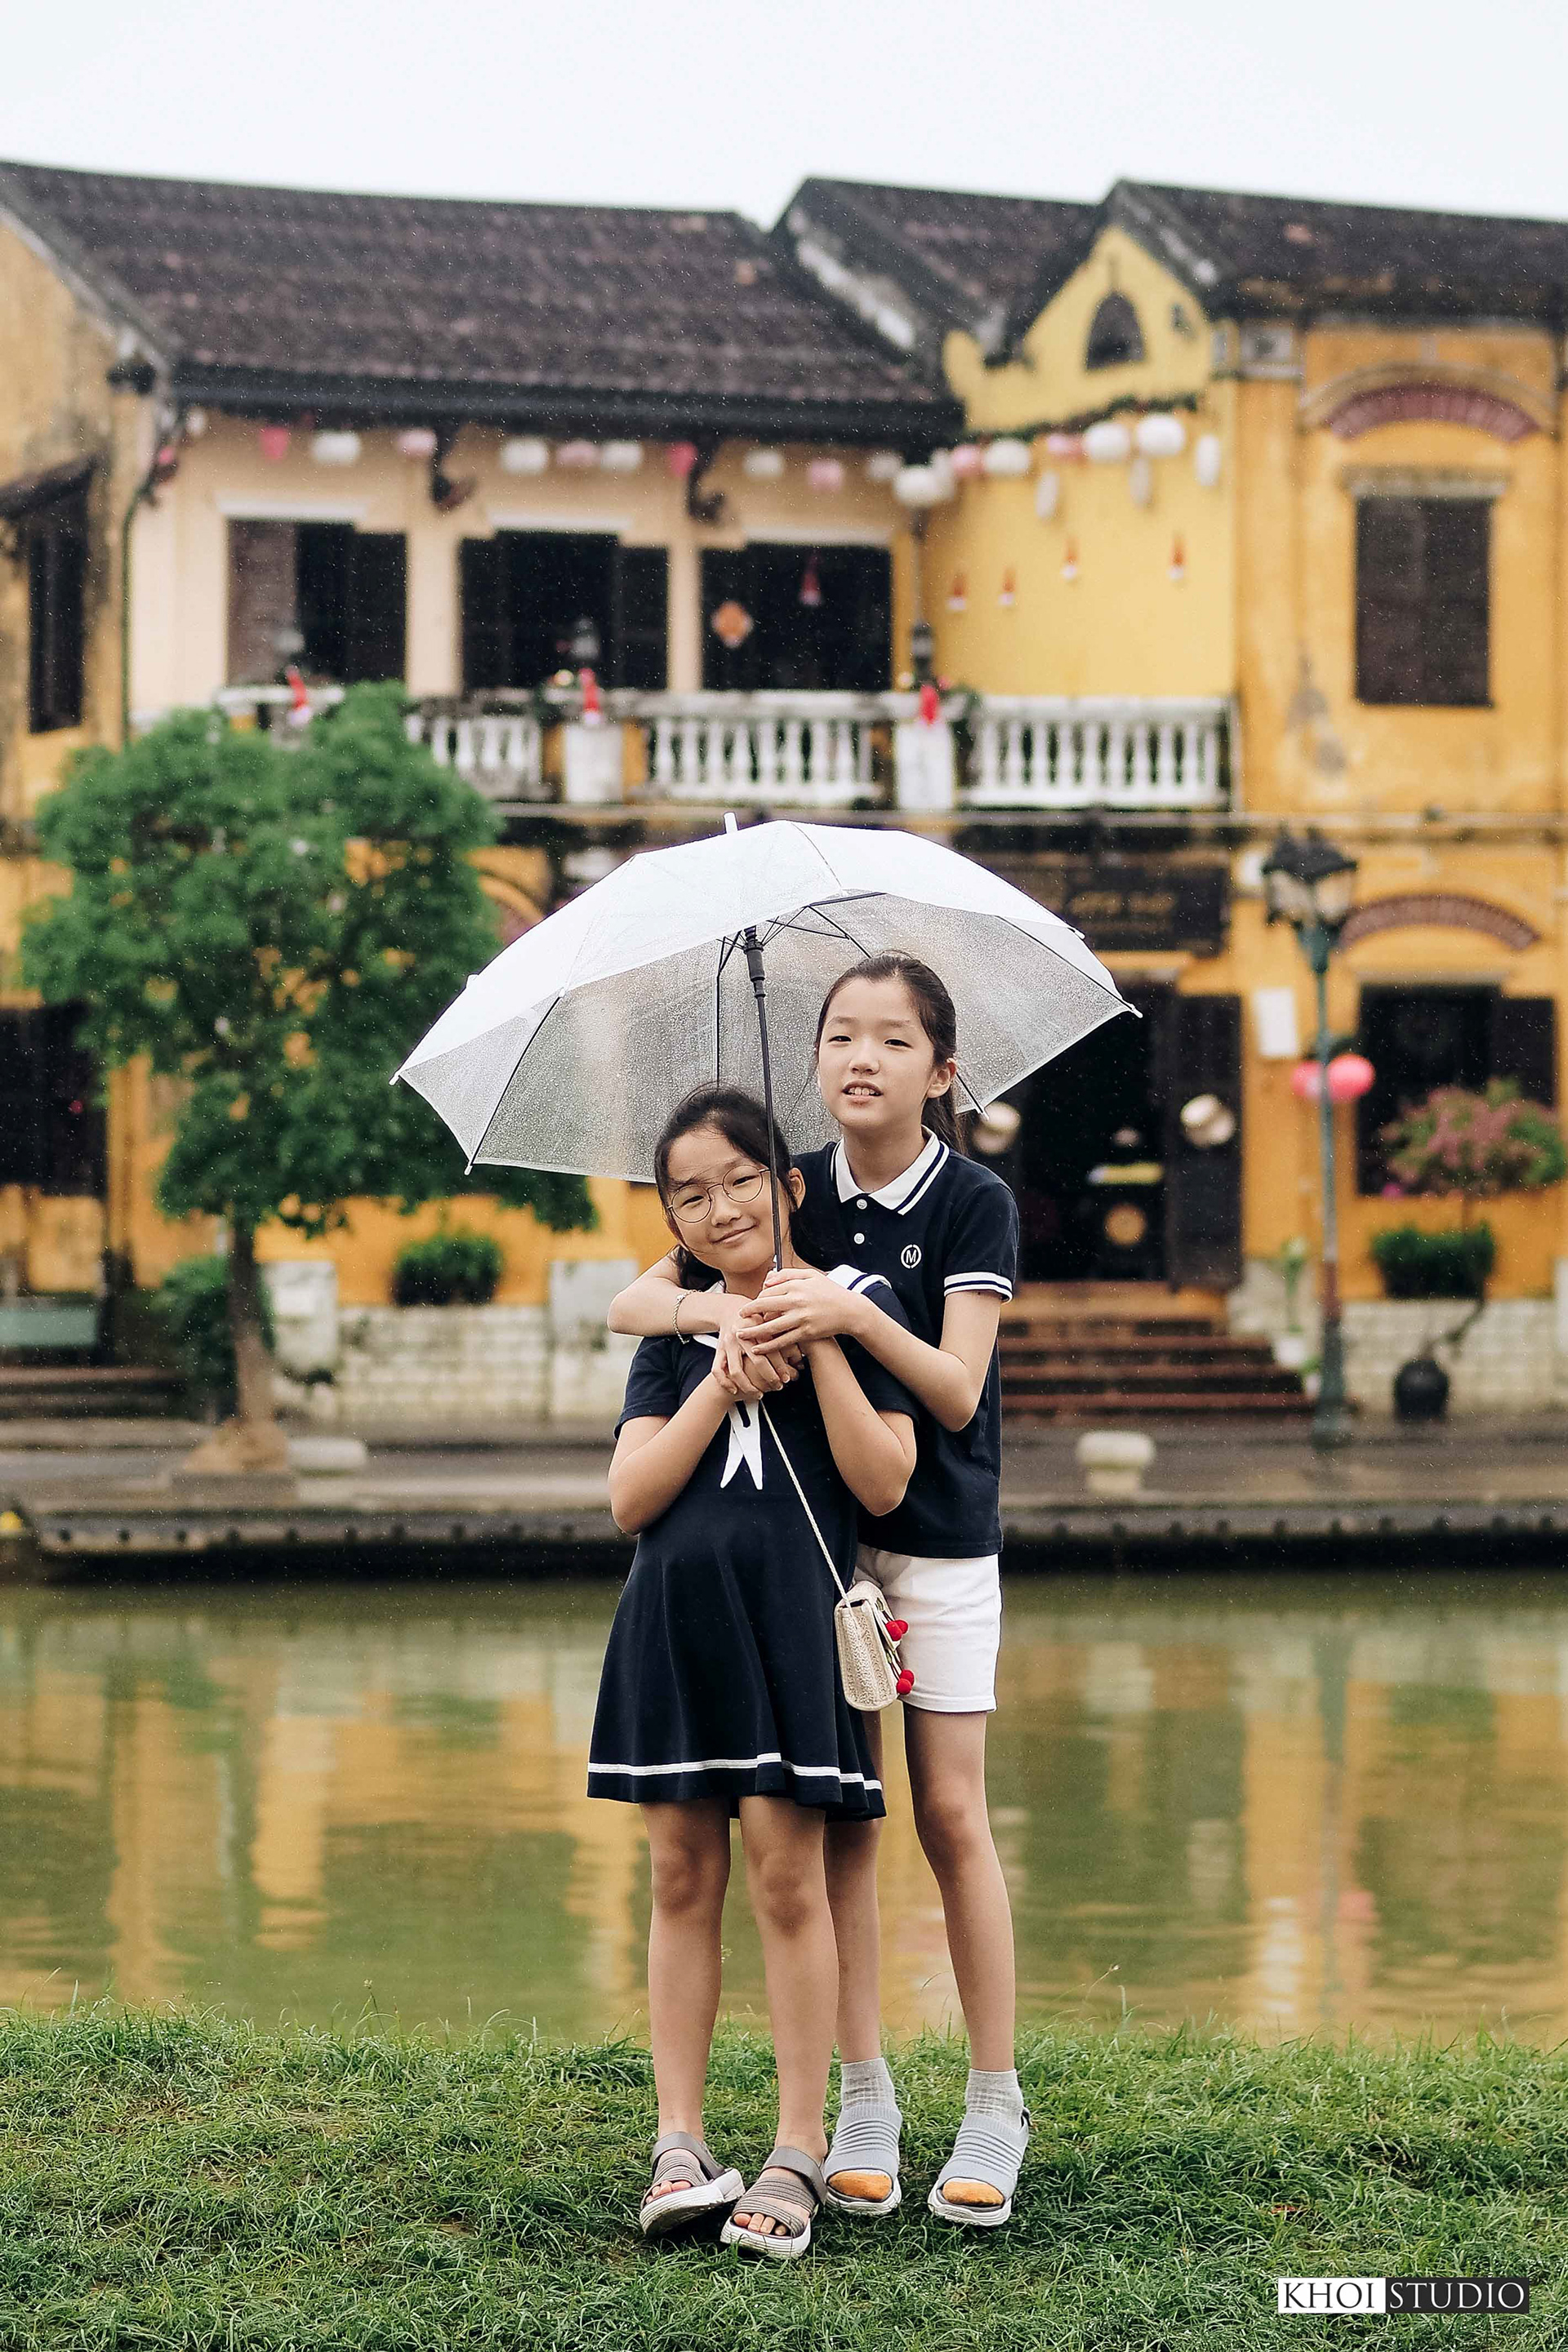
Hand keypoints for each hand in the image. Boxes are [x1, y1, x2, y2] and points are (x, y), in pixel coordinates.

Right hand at [714, 1318, 797, 1393]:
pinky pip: (717, 1371)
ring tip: (759, 1394)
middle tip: (779, 1385)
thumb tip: (801, 1356)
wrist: (728, 1310)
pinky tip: (735, 1391)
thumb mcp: (769, 1319)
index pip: (772, 1349)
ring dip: (749, 1386)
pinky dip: (725, 1383)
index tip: (788, 1376)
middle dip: (770, 1377)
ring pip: (736, 1371)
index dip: (781, 1366)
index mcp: (755, 1326)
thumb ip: (783, 1335)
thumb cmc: (753, 1318)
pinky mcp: (718, 1351)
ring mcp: (727, 1344)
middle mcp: (740, 1335)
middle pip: (757, 1362)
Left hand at [739, 1268, 863, 1350]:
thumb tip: (767, 1280)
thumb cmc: (830, 1292)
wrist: (850, 1311)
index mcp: (796, 1285)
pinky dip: (768, 1346)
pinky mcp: (806, 1333)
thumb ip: (788, 1275)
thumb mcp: (811, 1275)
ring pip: (771, 1326)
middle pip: (765, 1306)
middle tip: (738, 1317)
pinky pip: (783, 1341)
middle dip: (748, 1312)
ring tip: (741, 1335)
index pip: (768, 1291)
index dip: (757, 1299)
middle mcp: (797, 1301)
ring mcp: (801, 1318)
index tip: (751, 1306)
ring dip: (753, 1332)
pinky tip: (758, 1349)